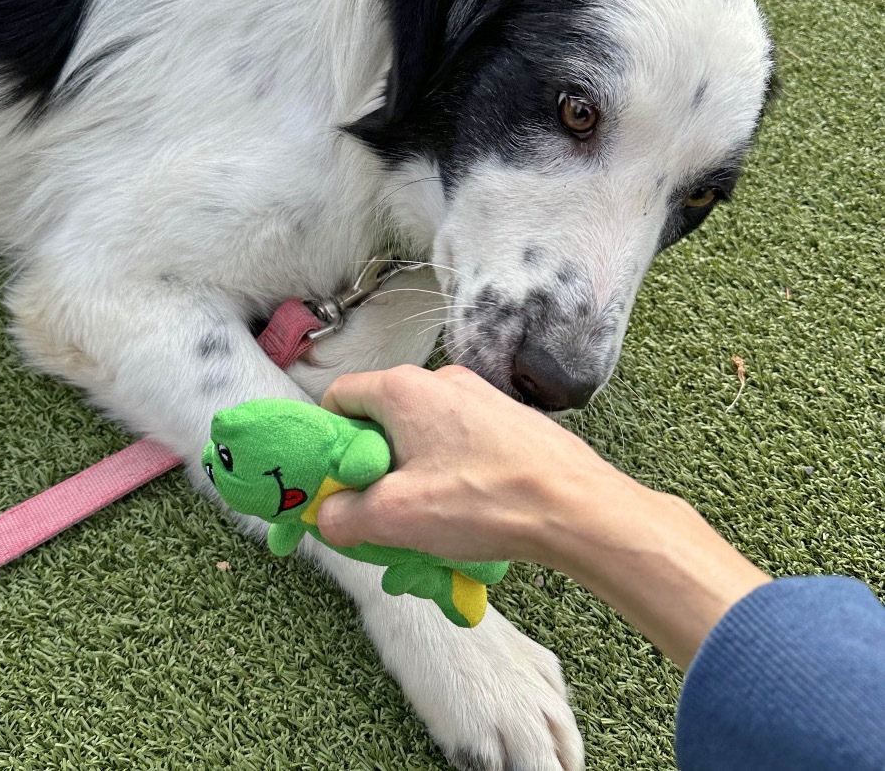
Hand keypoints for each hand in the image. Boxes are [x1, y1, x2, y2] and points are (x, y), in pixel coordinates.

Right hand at [317, 365, 769, 667]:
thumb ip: (343, 516)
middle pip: (380, 419)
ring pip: (421, 435)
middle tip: (376, 514)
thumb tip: (328, 516)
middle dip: (371, 468)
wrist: (578, 507)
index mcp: (404, 389)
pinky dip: (448, 474)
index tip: (332, 483)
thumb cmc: (486, 501)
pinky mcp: (508, 421)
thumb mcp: (395, 518)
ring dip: (411, 476)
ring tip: (426, 525)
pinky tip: (465, 514)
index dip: (326, 443)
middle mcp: (441, 380)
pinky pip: (459, 443)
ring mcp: (479, 397)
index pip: (338, 398)